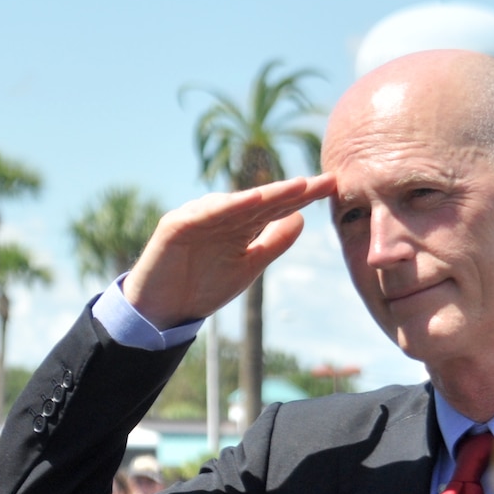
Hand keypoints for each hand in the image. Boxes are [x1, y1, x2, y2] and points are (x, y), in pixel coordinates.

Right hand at [124, 174, 336, 328]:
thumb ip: (273, 244)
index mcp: (239, 226)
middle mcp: (221, 216)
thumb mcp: (248, 267)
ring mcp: (199, 217)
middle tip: (324, 182)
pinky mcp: (177, 225)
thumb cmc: (201, 288)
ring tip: (297, 187)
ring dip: (268, 194)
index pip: (276, 208)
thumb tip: (303, 218)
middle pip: (263, 200)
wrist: (161, 311)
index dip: (303, 197)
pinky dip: (228, 206)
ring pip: (238, 203)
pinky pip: (205, 213)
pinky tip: (252, 199)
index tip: (333, 186)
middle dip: (293, 191)